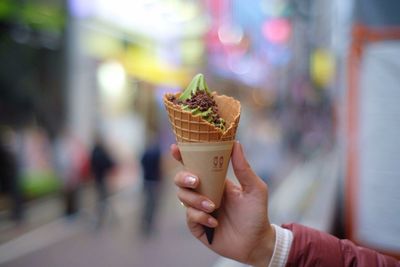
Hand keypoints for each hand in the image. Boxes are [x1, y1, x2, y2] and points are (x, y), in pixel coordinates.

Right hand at [171, 142, 274, 266]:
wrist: (256, 242)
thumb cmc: (256, 214)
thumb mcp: (254, 188)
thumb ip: (243, 168)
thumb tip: (236, 144)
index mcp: (215, 180)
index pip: (196, 164)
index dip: (183, 156)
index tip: (175, 148)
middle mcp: (204, 192)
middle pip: (181, 179)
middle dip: (184, 177)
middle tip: (196, 181)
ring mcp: (199, 209)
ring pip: (183, 197)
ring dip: (196, 200)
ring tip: (213, 207)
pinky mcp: (197, 225)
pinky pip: (189, 217)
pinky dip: (200, 217)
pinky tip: (215, 222)